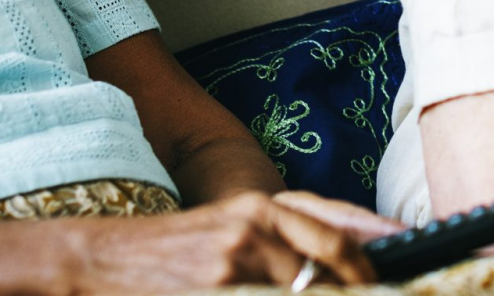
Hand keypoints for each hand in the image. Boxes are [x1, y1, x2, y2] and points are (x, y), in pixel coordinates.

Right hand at [69, 190, 383, 291]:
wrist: (100, 261)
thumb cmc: (176, 248)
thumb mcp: (234, 224)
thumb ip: (290, 233)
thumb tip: (354, 251)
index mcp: (261, 206)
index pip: (336, 229)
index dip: (371, 253)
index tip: (394, 268)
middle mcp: (252, 227)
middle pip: (329, 263)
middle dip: (355, 285)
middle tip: (371, 293)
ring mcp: (232, 264)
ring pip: (302, 288)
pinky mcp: (212, 291)